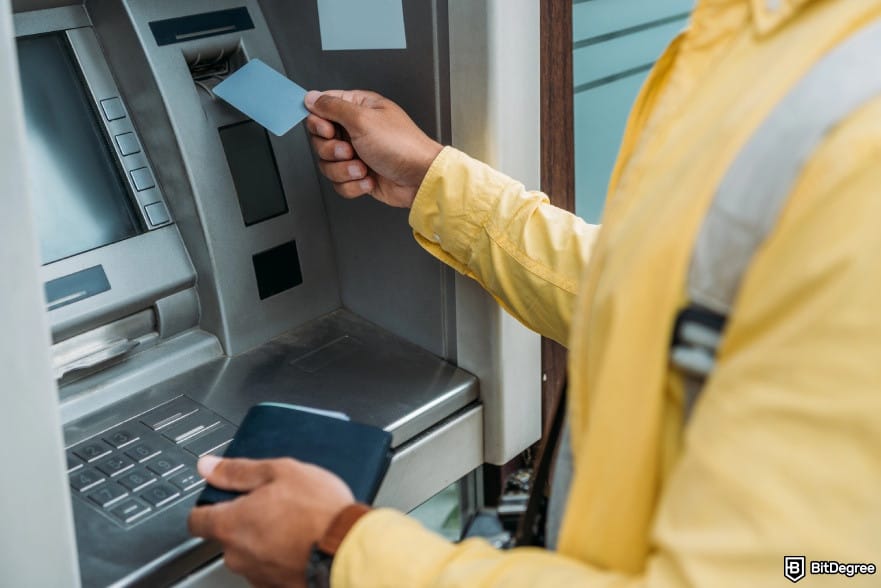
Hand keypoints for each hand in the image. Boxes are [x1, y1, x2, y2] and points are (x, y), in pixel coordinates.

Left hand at [188, 456, 354, 587]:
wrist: (347, 548)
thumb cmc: (318, 511)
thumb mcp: (280, 472)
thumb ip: (239, 470)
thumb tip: (208, 466)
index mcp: (230, 524)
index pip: (196, 520)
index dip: (207, 505)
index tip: (221, 498)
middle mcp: (237, 555)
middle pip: (227, 535)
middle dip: (246, 520)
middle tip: (273, 503)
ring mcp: (257, 574)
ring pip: (250, 552)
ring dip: (265, 538)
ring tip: (295, 522)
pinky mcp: (277, 586)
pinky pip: (271, 566)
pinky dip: (281, 555)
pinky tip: (302, 542)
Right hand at [304, 90, 442, 207]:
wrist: (420, 179)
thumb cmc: (402, 146)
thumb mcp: (363, 119)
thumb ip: (333, 106)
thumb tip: (312, 97)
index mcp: (358, 108)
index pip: (322, 109)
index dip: (319, 122)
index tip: (328, 130)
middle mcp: (356, 130)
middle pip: (320, 140)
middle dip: (332, 151)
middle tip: (350, 151)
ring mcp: (357, 153)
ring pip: (328, 164)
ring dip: (344, 170)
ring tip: (363, 167)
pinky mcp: (359, 175)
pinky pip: (339, 182)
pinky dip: (353, 185)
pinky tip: (369, 179)